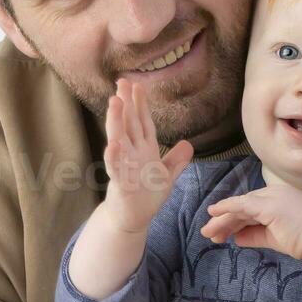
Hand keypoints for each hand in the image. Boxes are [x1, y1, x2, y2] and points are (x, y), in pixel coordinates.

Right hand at [104, 77, 193, 231]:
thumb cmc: (146, 197)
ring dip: (116, 122)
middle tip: (121, 82)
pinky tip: (113, 144)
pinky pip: (116, 168)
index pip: (143, 123)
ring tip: (115, 102)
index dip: (141, 105)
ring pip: (119, 140)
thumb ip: (176, 161)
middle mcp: (132, 154)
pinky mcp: (120, 184)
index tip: (137, 85)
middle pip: (129, 124)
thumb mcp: (167, 177)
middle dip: (126, 104)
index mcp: (144, 150)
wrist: (133, 219)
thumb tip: (188, 144)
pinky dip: (115, 157)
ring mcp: (124, 167)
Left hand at [201, 183, 301, 262]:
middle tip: (208, 233)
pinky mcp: (268, 204)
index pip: (250, 207)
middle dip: (224, 220)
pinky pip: (242, 204)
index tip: (221, 234)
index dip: (233, 220)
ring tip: (207, 232)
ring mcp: (272, 196)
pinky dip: (227, 207)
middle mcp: (274, 193)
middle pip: (242, 206)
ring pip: (240, 206)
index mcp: (278, 198)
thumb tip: (235, 238)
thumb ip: (253, 235)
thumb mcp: (272, 237)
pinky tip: (214, 213)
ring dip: (222, 219)